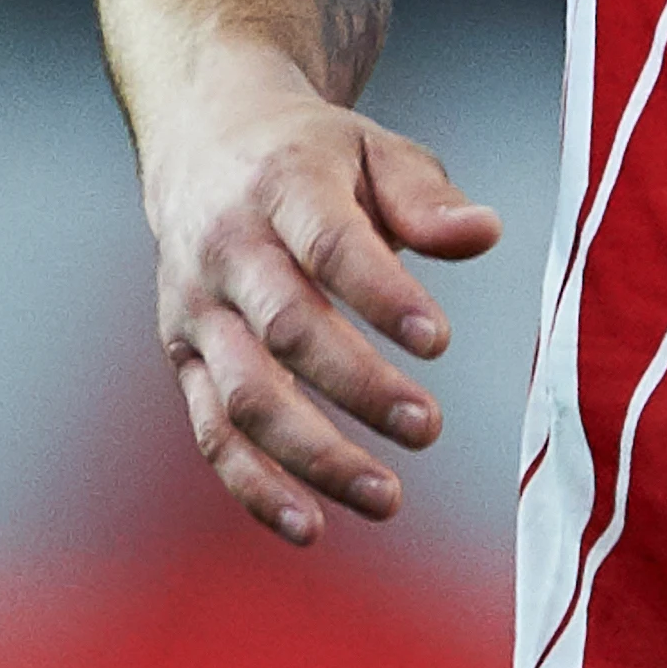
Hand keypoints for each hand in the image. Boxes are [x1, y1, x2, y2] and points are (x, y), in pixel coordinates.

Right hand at [133, 50, 504, 543]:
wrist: (203, 141)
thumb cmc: (310, 156)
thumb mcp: (372, 149)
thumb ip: (426, 197)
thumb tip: (484, 235)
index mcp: (281, 186)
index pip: (329, 245)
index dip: (382, 295)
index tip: (439, 341)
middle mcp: (227, 250)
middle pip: (286, 327)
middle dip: (357, 385)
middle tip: (428, 427)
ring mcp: (197, 310)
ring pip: (244, 394)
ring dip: (312, 454)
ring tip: (387, 498)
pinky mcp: (183, 357)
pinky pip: (212, 432)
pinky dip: (255, 486)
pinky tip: (312, 527)